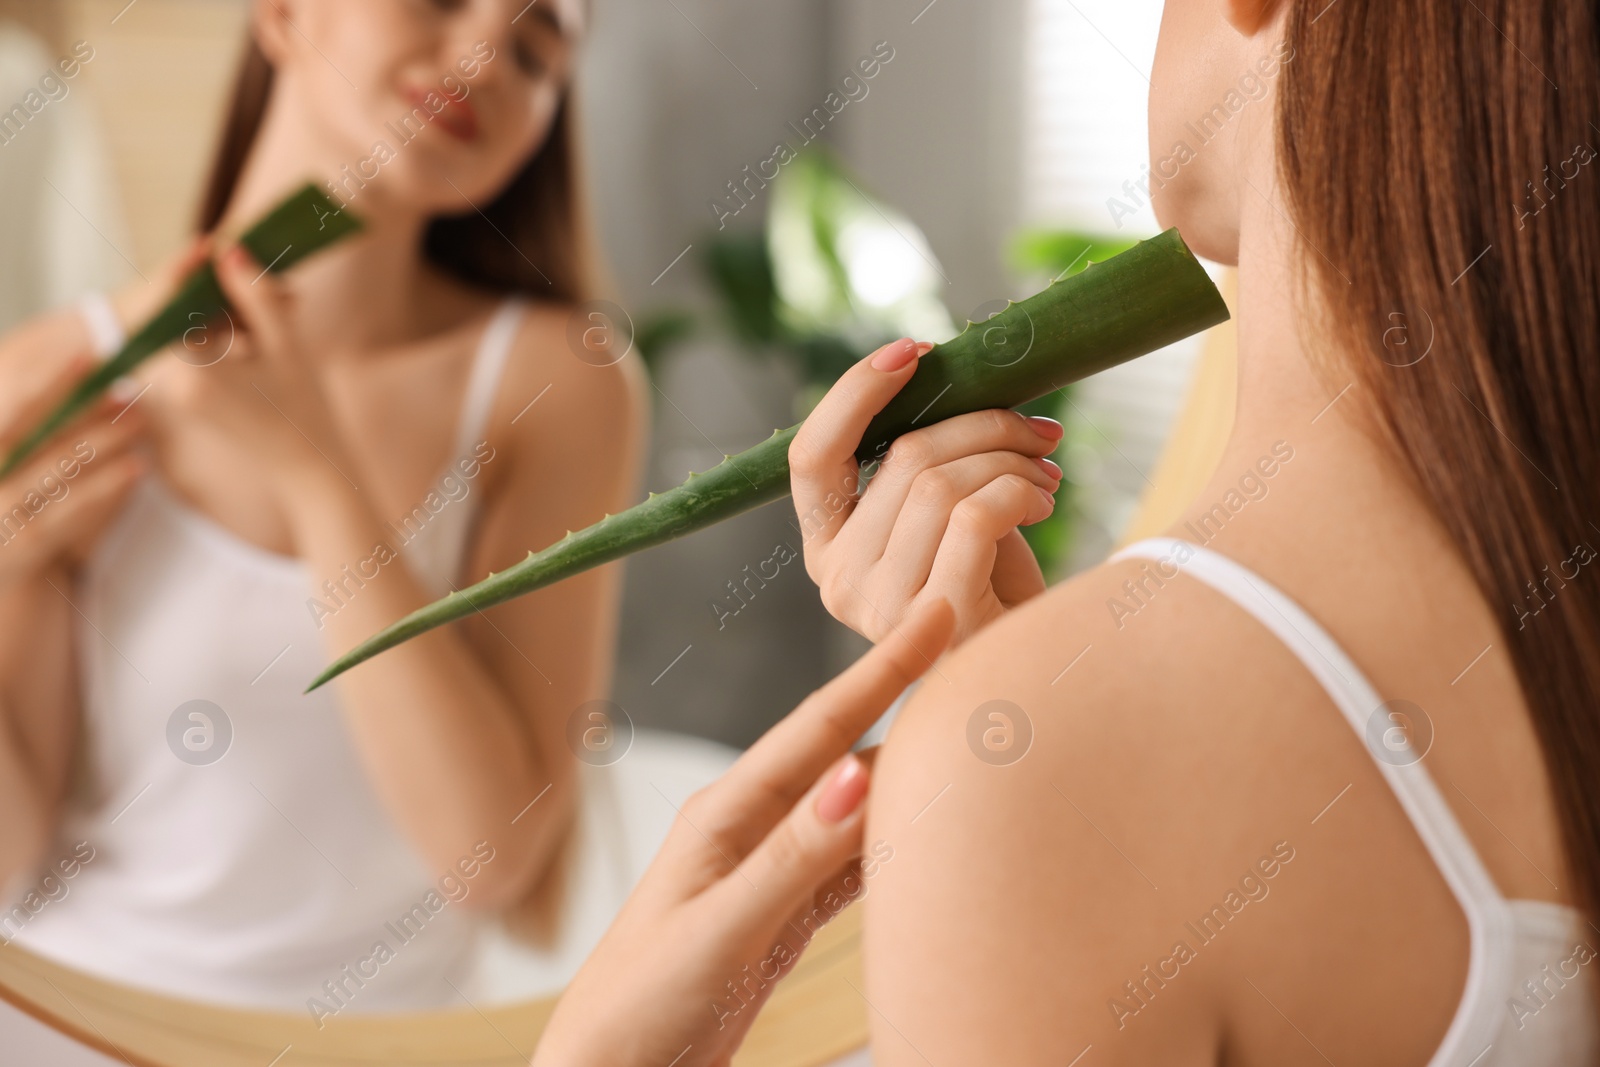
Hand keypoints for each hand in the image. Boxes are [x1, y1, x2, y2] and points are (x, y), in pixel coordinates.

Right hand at [0, 351, 147, 585]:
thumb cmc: (7, 499)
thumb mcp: (11, 460)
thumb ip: (32, 426)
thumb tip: (84, 377)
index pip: (17, 409)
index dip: (52, 383)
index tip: (88, 358)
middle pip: (39, 434)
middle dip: (85, 408)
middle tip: (126, 387)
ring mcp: (2, 509)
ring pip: (60, 467)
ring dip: (104, 441)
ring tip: (139, 421)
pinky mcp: (28, 540)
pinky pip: (74, 506)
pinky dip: (107, 484)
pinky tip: (137, 466)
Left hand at [158, 243, 352, 501]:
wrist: (309, 470)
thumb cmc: (305, 410)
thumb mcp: (286, 344)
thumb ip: (255, 294)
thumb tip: (228, 251)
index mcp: (188, 375)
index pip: (168, 305)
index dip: (188, 270)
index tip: (213, 244)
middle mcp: (169, 386)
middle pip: (173, 315)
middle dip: (210, 290)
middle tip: (254, 275)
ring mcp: (174, 393)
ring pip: (185, 330)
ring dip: (220, 310)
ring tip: (277, 302)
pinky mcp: (186, 397)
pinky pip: (192, 350)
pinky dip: (222, 333)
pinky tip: (263, 330)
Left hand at [532, 600, 955, 1066]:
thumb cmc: (639, 1006)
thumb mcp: (720, 929)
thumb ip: (791, 857)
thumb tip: (859, 773)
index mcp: (727, 814)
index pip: (822, 726)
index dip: (884, 669)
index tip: (936, 611)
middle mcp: (751, 829)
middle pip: (847, 754)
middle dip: (908, 703)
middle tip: (974, 657)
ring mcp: (768, 871)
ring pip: (855, 809)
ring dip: (909, 773)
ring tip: (968, 733)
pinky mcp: (782, 917)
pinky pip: (850, 865)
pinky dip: (894, 843)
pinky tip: (929, 830)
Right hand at [789, 337, 1062, 646]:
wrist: (1031, 672)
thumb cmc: (992, 590)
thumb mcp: (947, 518)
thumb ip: (930, 465)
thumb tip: (964, 380)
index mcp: (826, 545)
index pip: (811, 456)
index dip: (855, 393)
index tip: (916, 351)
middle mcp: (837, 578)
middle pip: (903, 457)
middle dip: (984, 424)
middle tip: (1040, 431)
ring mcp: (878, 606)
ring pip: (941, 483)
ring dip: (1009, 459)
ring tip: (1046, 474)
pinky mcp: (932, 622)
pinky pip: (974, 516)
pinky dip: (1018, 491)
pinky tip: (1043, 501)